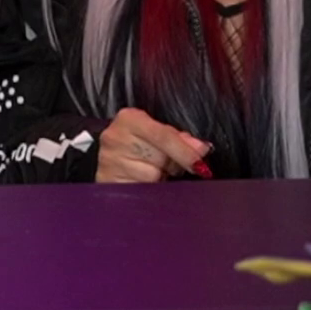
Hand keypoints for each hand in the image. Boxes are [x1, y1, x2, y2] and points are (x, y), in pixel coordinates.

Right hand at [94, 108, 210, 183]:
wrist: (110, 157)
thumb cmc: (137, 143)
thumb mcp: (157, 133)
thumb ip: (180, 139)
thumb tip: (202, 149)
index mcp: (129, 119)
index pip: (164, 136)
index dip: (185, 152)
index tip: (200, 165)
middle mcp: (115, 137)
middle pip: (160, 157)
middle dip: (172, 164)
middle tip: (169, 165)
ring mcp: (109, 161)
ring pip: (151, 175)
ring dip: (160, 177)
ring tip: (154, 171)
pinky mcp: (107, 181)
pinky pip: (141, 191)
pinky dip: (150, 190)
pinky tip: (146, 183)